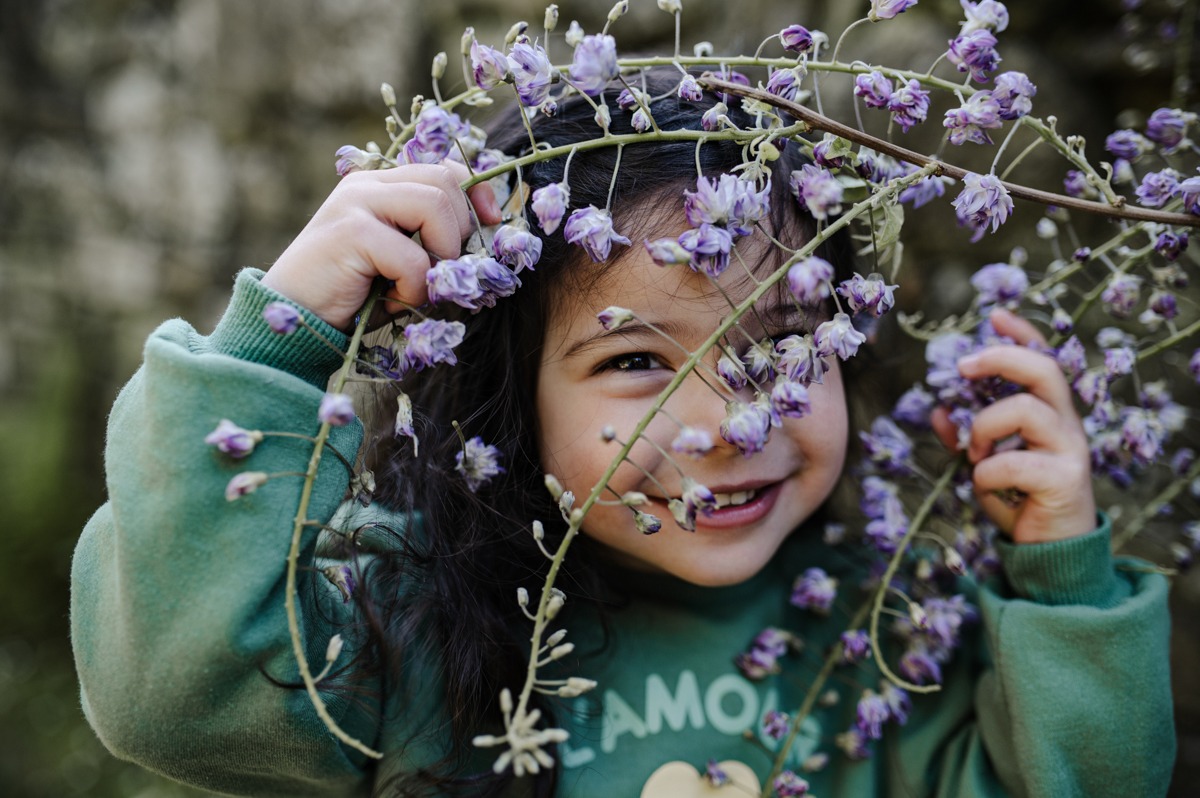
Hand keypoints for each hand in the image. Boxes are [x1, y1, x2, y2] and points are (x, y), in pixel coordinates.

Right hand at [262, 162, 501, 329]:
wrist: (296, 322)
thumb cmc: (352, 299)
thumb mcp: (399, 263)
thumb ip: (430, 242)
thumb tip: (486, 239)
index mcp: (379, 186)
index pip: (444, 168)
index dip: (476, 192)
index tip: (493, 222)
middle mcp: (367, 185)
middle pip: (445, 181)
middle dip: (460, 230)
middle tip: (441, 270)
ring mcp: (356, 203)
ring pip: (435, 206)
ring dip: (440, 256)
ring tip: (416, 286)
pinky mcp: (350, 232)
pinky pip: (413, 257)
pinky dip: (414, 288)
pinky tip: (392, 301)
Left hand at [931, 308, 1096, 543]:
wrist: (1053, 553)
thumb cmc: (1021, 501)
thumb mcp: (986, 465)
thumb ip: (964, 438)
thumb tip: (937, 411)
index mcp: (1050, 414)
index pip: (1044, 360)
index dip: (1022, 335)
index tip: (994, 315)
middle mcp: (1066, 425)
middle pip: (1045, 369)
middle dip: (1001, 357)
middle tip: (962, 367)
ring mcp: (1070, 450)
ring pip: (1026, 409)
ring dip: (986, 426)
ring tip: (975, 452)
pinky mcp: (1065, 480)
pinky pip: (1014, 461)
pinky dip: (986, 472)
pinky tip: (984, 485)